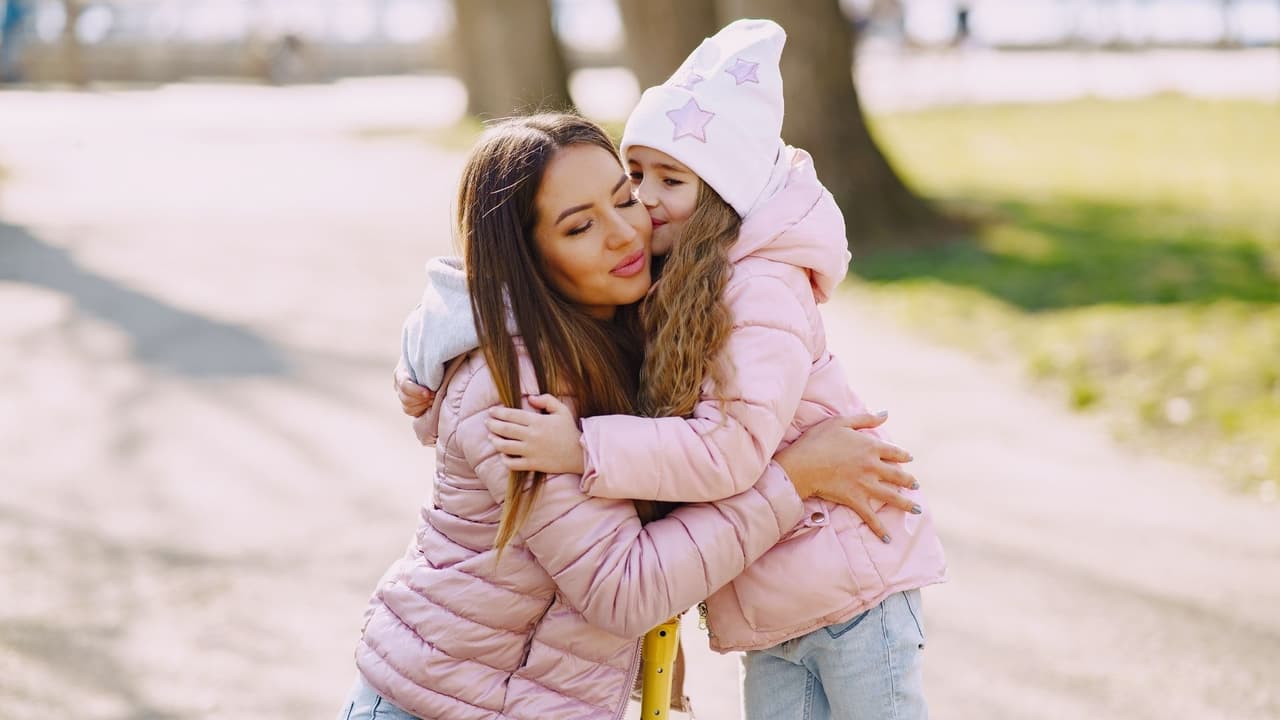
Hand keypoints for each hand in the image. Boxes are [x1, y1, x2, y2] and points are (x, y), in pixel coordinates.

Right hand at [394, 358, 434, 417]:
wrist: (428, 361)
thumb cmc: (429, 357)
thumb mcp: (427, 357)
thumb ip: (428, 363)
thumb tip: (433, 368)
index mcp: (400, 373)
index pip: (405, 386)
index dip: (417, 391)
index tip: (429, 393)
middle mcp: (398, 385)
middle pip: (406, 400)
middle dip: (422, 400)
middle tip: (435, 395)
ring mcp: (402, 395)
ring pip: (408, 408)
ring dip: (423, 405)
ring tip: (433, 398)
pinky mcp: (408, 404)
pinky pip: (412, 412)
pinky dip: (422, 409)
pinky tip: (430, 402)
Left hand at [486, 394, 585, 474]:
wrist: (580, 454)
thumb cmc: (569, 430)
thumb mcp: (562, 410)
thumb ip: (546, 400)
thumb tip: (529, 397)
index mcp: (537, 421)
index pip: (512, 415)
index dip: (498, 412)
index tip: (491, 411)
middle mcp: (532, 436)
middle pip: (504, 429)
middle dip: (492, 424)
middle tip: (487, 422)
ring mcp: (531, 451)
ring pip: (504, 446)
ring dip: (494, 440)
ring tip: (491, 437)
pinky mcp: (532, 464)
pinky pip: (512, 463)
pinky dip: (504, 458)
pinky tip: (503, 454)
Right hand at [776, 411, 919, 542]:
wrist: (803, 465)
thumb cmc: (818, 440)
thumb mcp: (841, 422)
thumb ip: (865, 418)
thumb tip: (885, 413)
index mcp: (871, 447)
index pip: (894, 452)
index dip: (903, 456)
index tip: (908, 459)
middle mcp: (873, 467)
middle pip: (898, 476)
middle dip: (909, 481)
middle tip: (915, 485)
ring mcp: (866, 485)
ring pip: (892, 497)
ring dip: (906, 504)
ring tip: (917, 508)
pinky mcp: (856, 500)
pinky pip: (871, 517)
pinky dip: (879, 529)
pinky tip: (887, 538)